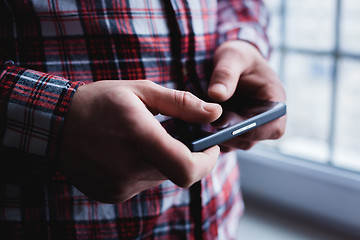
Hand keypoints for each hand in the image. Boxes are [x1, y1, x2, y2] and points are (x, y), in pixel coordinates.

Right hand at [59, 80, 221, 202]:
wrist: (54, 125)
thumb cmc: (99, 102)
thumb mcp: (141, 91)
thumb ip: (181, 103)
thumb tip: (214, 113)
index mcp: (138, 136)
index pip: (187, 168)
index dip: (208, 161)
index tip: (212, 147)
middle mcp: (129, 167)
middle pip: (178, 172)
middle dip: (185, 154)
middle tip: (173, 134)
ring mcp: (119, 185)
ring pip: (160, 177)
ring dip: (163, 161)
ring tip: (144, 140)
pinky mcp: (112, 194)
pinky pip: (142, 184)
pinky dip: (144, 169)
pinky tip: (128, 152)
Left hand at [208, 40, 285, 150]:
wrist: (229, 62)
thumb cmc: (236, 56)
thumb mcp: (231, 56)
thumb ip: (225, 73)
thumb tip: (217, 95)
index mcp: (274, 100)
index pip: (274, 126)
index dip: (253, 131)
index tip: (227, 124)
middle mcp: (264, 118)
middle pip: (252, 139)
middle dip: (230, 136)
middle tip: (206, 127)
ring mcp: (248, 126)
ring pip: (236, 143)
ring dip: (219, 139)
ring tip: (198, 128)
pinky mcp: (233, 129)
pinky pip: (224, 141)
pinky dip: (212, 138)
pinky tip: (197, 130)